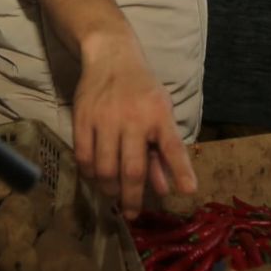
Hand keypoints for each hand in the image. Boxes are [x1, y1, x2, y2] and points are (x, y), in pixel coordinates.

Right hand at [72, 34, 195, 219]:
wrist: (111, 56)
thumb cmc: (142, 90)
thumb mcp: (160, 113)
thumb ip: (162, 153)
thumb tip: (164, 190)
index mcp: (159, 115)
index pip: (173, 146)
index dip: (181, 171)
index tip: (188, 192)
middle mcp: (133, 117)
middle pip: (132, 168)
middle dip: (132, 198)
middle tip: (132, 214)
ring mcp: (105, 118)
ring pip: (104, 168)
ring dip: (109, 190)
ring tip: (113, 198)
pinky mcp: (82, 118)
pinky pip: (83, 156)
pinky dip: (89, 175)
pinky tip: (96, 180)